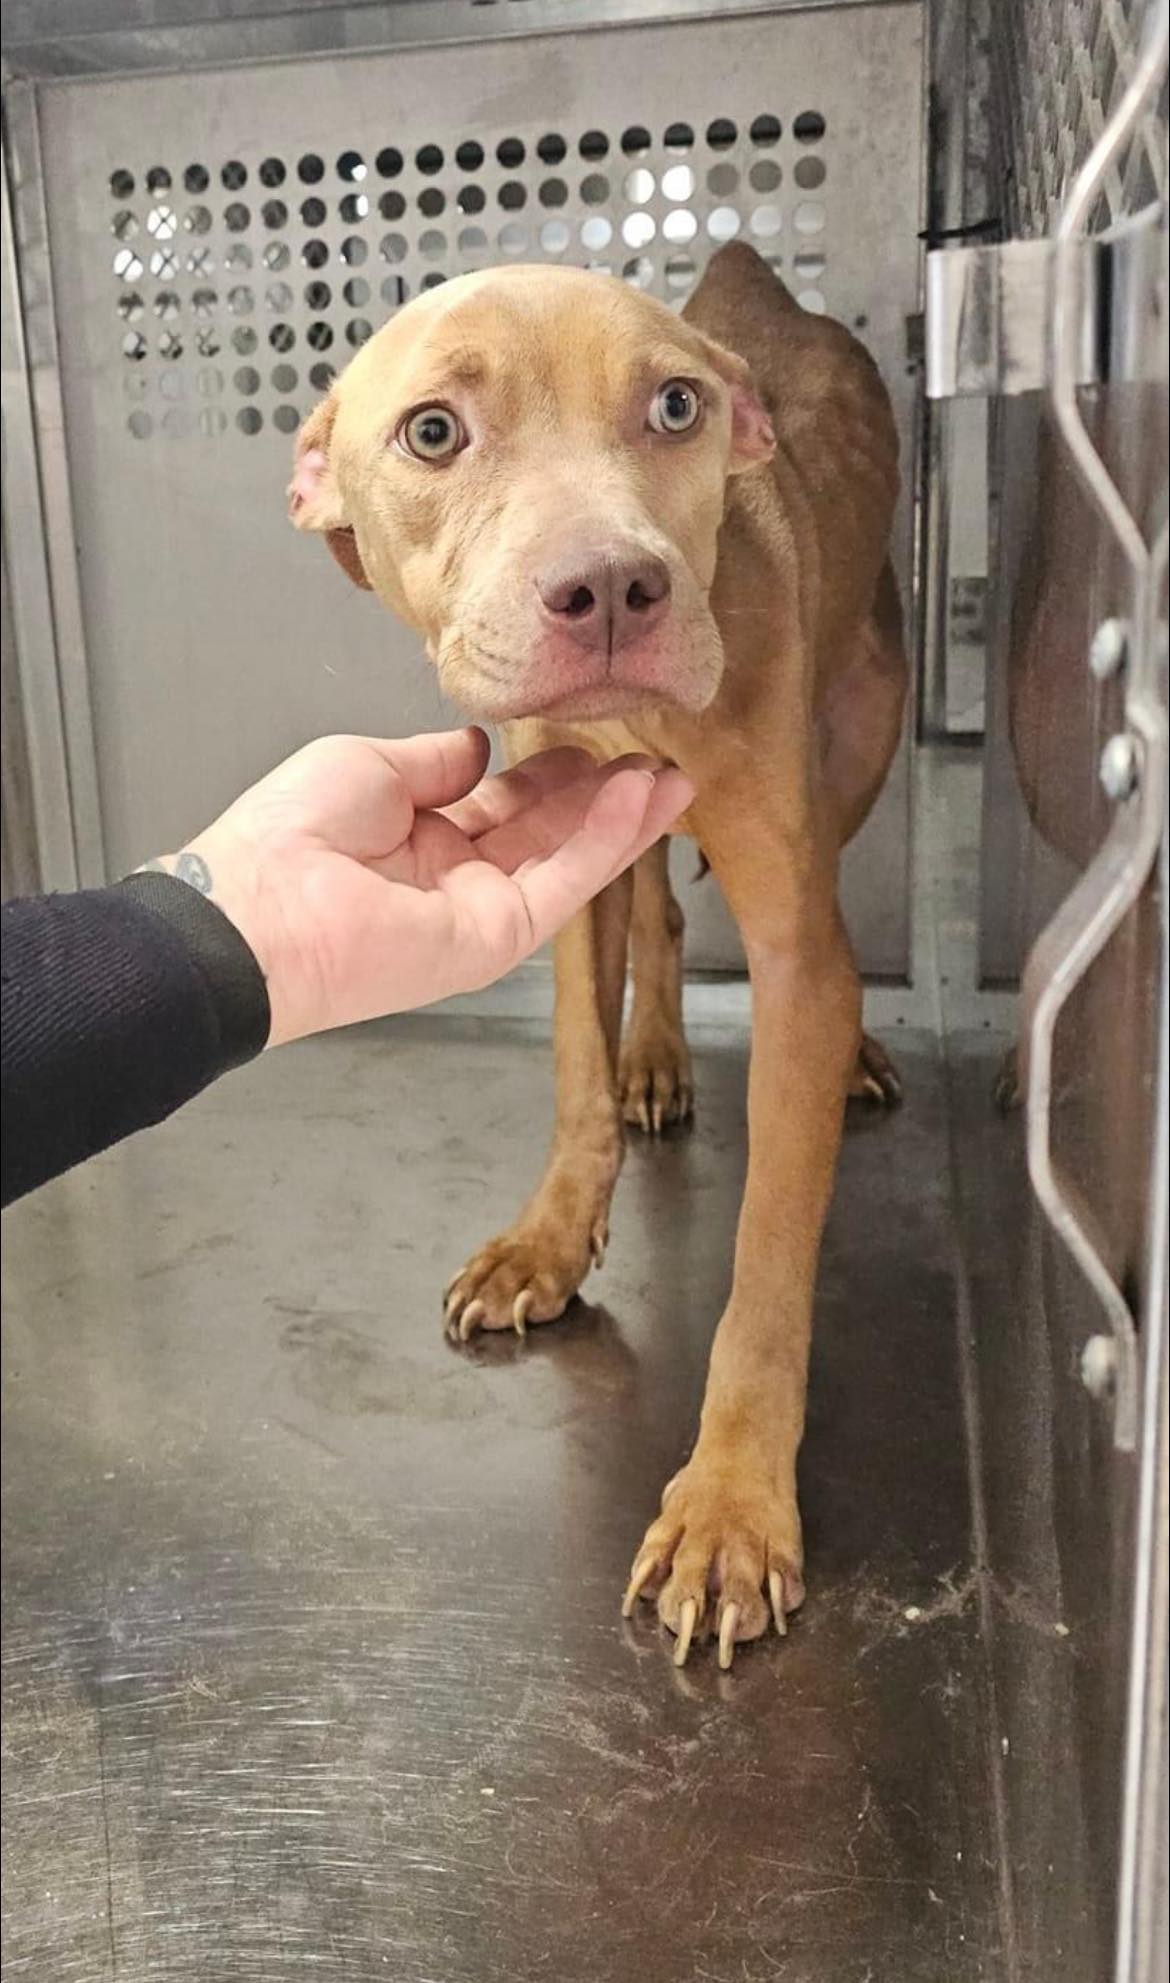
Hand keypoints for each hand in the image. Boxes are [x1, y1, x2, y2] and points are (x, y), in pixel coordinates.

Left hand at [148, 728, 691, 1046]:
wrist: (260, 908)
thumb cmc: (290, 834)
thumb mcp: (371, 765)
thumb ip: (437, 761)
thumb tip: (480, 746)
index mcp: (419, 838)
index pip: (505, 804)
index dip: (551, 773)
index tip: (593, 741)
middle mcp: (455, 878)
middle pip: (548, 833)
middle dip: (603, 796)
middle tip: (654, 757)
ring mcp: (480, 912)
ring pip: (567, 859)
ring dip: (621, 818)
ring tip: (671, 777)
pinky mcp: (496, 939)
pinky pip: (563, 883)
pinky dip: (605, 841)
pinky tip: (638, 799)